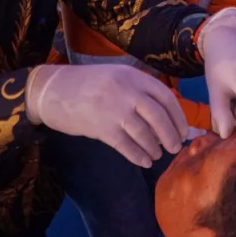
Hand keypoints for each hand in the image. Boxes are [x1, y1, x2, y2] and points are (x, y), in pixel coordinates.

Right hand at [26, 64, 186, 167]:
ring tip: (157, 155)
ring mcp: (113, 109)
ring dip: (154, 147)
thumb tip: (166, 116)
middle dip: (170, 135)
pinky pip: (126, 145)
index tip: (183, 130)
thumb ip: (139, 91)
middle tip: (175, 147)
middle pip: (158, 117)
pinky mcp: (101, 127)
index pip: (166, 97)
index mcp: (133, 76)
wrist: (51, 90)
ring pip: (144, 133)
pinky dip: (138, 155)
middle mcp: (126, 91)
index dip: (178, 116)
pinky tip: (144, 160)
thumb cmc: (87, 85)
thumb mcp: (116, 77)